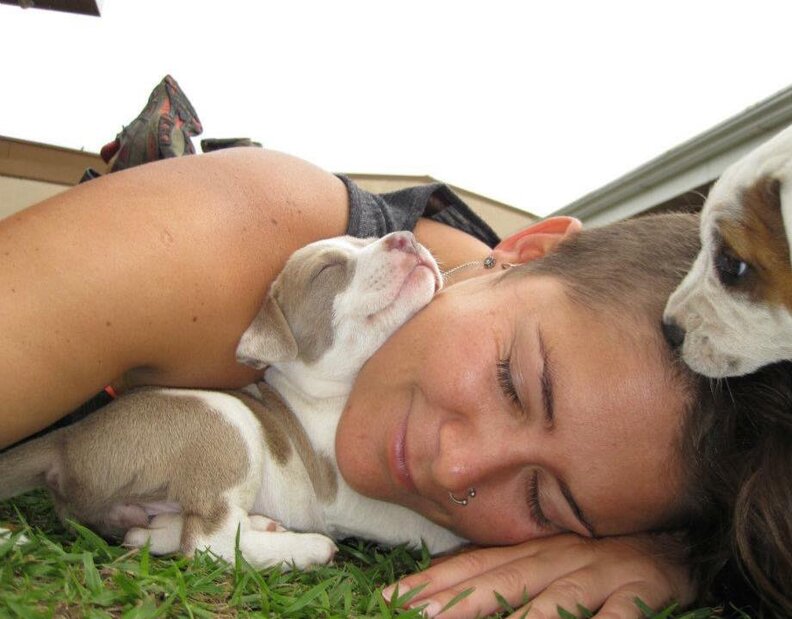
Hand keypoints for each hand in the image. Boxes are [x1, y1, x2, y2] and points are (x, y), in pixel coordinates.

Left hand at [382, 533, 694, 617]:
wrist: (673, 539)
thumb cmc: (602, 554)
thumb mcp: (551, 557)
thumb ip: (509, 570)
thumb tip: (451, 581)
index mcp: (534, 549)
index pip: (474, 565)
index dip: (431, 582)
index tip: (390, 598)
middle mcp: (559, 557)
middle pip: (502, 579)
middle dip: (458, 598)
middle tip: (418, 614)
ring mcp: (599, 572)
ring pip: (556, 595)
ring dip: (523, 615)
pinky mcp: (641, 590)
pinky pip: (621, 612)